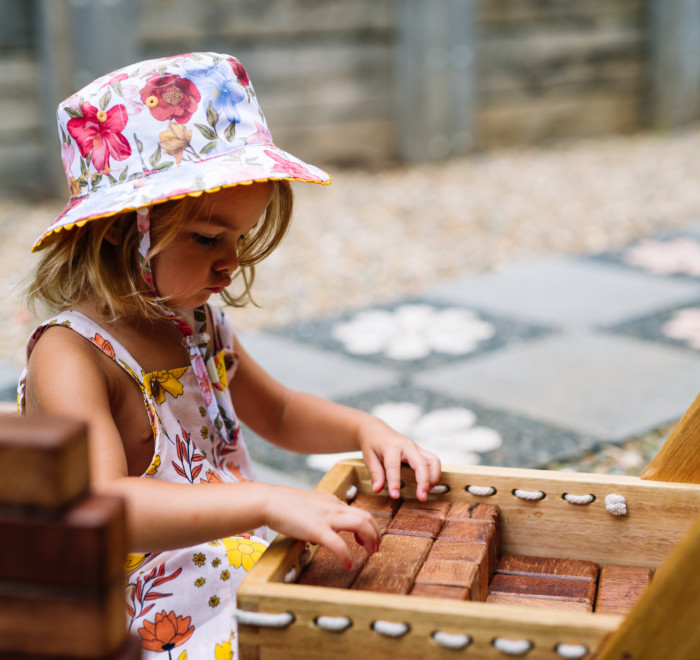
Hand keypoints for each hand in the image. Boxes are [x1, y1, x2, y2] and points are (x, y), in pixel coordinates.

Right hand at [263, 486, 379, 569]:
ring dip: (370, 539)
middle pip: (366, 516)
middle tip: (375, 548)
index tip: (366, 538)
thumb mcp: (307, 508)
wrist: (269, 500)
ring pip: (361, 524)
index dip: (368, 526)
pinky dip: (347, 556)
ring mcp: (327, 517)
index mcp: (332, 501)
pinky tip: (348, 565)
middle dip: (375, 533)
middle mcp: (333, 506)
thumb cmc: (283, 506)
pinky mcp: (317, 529)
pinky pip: (339, 545)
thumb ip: (318, 519)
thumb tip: (320, 539)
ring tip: (370, 553)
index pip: (358, 511)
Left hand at [359, 419, 441, 501]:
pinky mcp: (420, 451)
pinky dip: (434, 473)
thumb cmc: (372, 443)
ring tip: (427, 492)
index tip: (395, 496)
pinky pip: (433, 461)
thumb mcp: (368, 457)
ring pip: (433, 460)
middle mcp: (406, 445)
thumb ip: (375, 473)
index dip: (395, 482)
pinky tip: (428, 485)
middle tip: (422, 498)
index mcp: (391, 446)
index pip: (394, 465)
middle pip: (420, 462)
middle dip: (423, 481)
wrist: (376, 430)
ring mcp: (415, 447)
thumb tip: (378, 489)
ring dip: (433, 477)